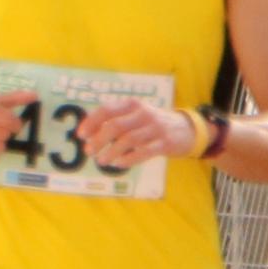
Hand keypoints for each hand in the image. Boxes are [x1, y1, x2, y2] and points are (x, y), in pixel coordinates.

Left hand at [82, 98, 197, 171]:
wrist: (186, 129)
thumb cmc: (153, 125)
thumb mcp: (136, 115)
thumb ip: (117, 121)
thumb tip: (90, 134)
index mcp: (133, 104)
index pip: (107, 110)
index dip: (92, 122)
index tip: (81, 135)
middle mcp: (143, 113)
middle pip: (115, 126)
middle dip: (99, 140)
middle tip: (89, 151)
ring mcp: (155, 128)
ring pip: (128, 140)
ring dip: (111, 152)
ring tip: (102, 161)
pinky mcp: (164, 143)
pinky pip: (143, 152)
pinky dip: (128, 159)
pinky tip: (119, 164)